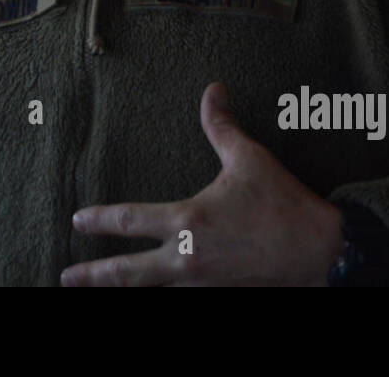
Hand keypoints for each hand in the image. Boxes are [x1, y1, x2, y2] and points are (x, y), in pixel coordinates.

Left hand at [61, 82, 343, 285]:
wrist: (321, 253)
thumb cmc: (284, 204)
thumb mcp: (249, 159)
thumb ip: (222, 127)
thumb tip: (211, 91)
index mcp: (188, 221)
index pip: (131, 220)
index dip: (100, 219)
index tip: (77, 220)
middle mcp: (187, 258)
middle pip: (128, 272)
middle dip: (94, 275)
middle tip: (66, 277)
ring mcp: (202, 283)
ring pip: (152, 290)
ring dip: (124, 289)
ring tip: (100, 289)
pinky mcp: (219, 295)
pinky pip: (181, 297)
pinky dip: (161, 294)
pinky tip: (153, 292)